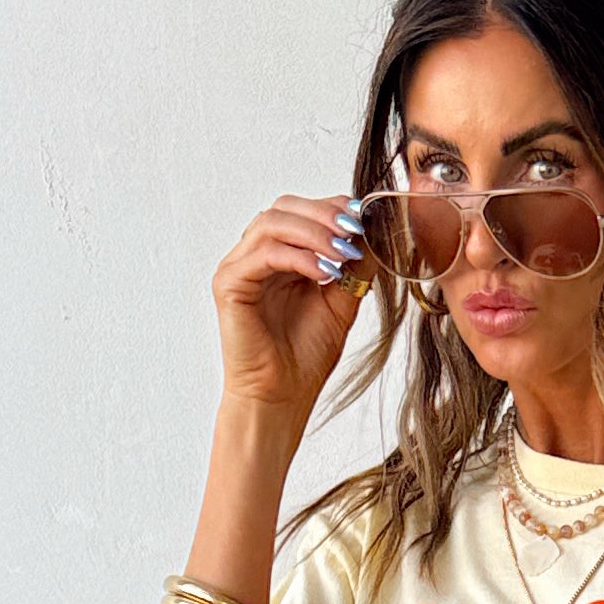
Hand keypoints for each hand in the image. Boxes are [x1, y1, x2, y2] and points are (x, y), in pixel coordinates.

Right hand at [212, 196, 373, 428]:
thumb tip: (375, 227)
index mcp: (281, 255)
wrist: (282, 397)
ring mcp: (239, 267)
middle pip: (284, 208)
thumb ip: (355, 265)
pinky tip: (323, 272)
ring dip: (313, 231)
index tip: (365, 218)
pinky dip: (297, 256)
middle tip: (354, 229)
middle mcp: (256, 255)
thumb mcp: (342, 300)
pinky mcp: (229, 283)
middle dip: (323, 214)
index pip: (302, 211)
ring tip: (343, 252)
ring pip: (271, 223)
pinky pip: (263, 254)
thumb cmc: (306, 357)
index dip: (333, 206)